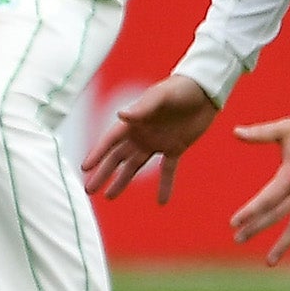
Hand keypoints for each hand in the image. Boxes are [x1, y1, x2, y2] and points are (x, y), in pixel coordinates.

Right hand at [81, 74, 218, 202]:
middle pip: (117, 158)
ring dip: (122, 181)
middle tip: (89, 190)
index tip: (85, 168)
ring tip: (110, 196)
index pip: (110, 141)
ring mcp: (157, 142)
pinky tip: (161, 202)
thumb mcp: (160, 96)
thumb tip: (121, 115)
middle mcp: (141, 134)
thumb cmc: (179, 88)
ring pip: (135, 166)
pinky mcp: (175, 148)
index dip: (97, 154)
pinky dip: (165, 185)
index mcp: (134, 122)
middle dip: (103, 173)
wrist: (204, 90)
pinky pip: (167, 170)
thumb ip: (142, 108)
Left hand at [228, 114, 289, 264]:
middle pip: (277, 214)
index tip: (234, 223)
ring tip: (270, 261)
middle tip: (239, 239)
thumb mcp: (285, 128)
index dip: (250, 211)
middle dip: (257, 228)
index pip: (267, 199)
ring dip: (284, 244)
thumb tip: (235, 131)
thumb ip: (259, 133)